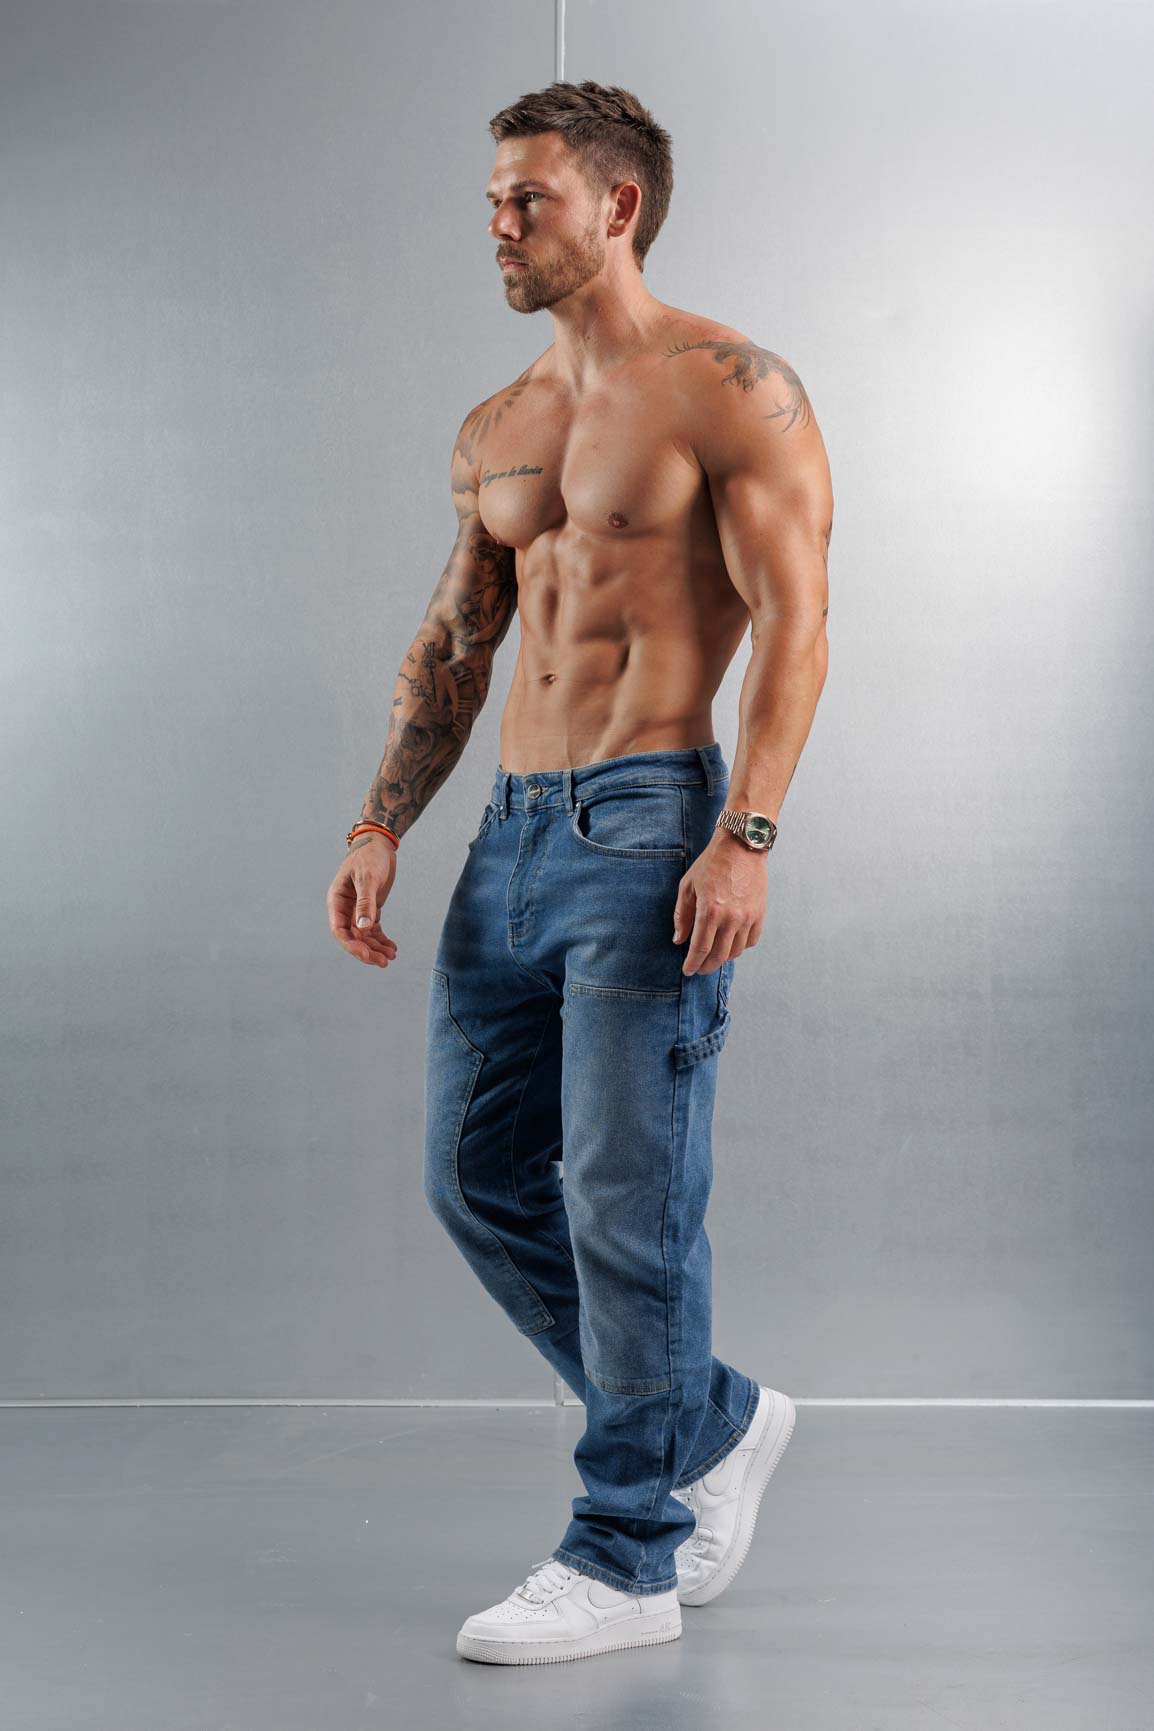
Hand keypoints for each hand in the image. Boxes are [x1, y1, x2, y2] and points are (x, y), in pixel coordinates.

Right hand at [327, 835, 399, 968]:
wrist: (379, 844)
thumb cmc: (369, 856)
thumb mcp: (367, 878)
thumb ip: (365, 903)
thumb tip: (363, 928)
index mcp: (337, 901)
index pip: (340, 930)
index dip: (352, 946)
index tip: (367, 956)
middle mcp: (345, 908)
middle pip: (352, 937)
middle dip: (366, 951)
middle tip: (383, 962)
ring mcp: (357, 910)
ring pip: (364, 936)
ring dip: (376, 948)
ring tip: (391, 956)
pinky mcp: (370, 909)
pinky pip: (374, 930)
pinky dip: (382, 939)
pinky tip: (392, 948)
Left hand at [672, 831, 766, 974]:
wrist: (741, 846)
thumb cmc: (711, 864)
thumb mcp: (688, 886)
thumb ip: (682, 915)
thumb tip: (679, 940)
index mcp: (710, 911)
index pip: (700, 948)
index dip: (693, 963)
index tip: (687, 971)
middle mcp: (731, 918)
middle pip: (718, 955)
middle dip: (706, 966)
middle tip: (699, 968)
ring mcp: (747, 917)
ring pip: (735, 951)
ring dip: (723, 958)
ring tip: (713, 956)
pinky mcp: (759, 914)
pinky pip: (750, 941)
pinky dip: (740, 947)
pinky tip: (731, 944)